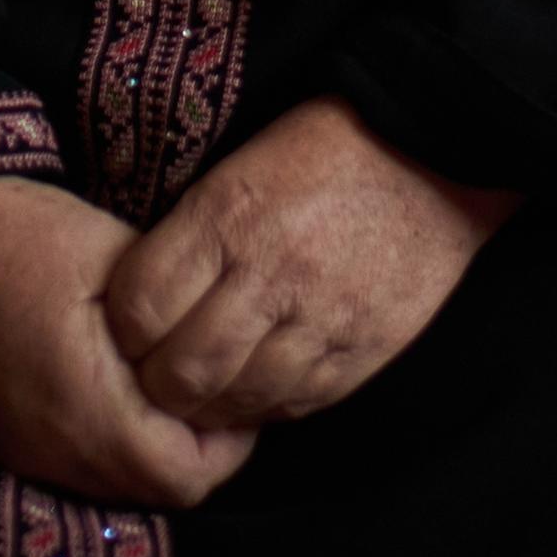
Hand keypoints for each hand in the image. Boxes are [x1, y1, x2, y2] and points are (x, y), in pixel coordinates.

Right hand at [0, 174, 258, 510]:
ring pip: (113, 481)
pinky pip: (74, 463)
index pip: (187, 477)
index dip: (231, 439)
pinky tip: (120, 380)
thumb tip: (212, 345)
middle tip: (216, 384)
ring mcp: (15, 447)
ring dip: (153, 444)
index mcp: (82, 412)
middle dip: (198, 447)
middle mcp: (47, 451)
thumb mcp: (112, 254)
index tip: (241, 383)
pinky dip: (112, 437)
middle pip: (153, 491)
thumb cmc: (8, 229)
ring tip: (172, 378)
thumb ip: (173, 317)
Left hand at [101, 96, 515, 432]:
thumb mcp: (241, 163)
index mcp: (228, 215)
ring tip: (204, 390)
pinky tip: (255, 388)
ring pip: (237, 401)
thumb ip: (192, 232)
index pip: (139, 307)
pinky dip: (264, 408)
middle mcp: (270, 274)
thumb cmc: (327, 148)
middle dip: (155, 385)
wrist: (436, 149)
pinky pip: (295, 406)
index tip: (127, 329)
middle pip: (181, 372)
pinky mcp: (364, 350)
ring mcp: (322, 320)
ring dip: (209, 406)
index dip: (121, 331)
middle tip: (156, 375)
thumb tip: (142, 300)